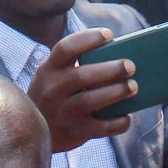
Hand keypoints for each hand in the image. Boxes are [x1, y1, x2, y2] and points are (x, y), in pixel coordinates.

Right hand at [29, 26, 135, 150]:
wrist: (34, 132)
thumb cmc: (55, 95)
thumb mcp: (54, 76)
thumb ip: (74, 65)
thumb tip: (119, 54)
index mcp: (49, 69)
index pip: (66, 48)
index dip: (88, 39)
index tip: (109, 35)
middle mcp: (53, 90)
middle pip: (82, 76)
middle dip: (110, 69)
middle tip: (130, 66)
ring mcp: (63, 112)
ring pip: (90, 101)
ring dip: (116, 92)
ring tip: (133, 87)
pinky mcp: (74, 132)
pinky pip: (100, 128)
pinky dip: (118, 122)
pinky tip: (128, 117)